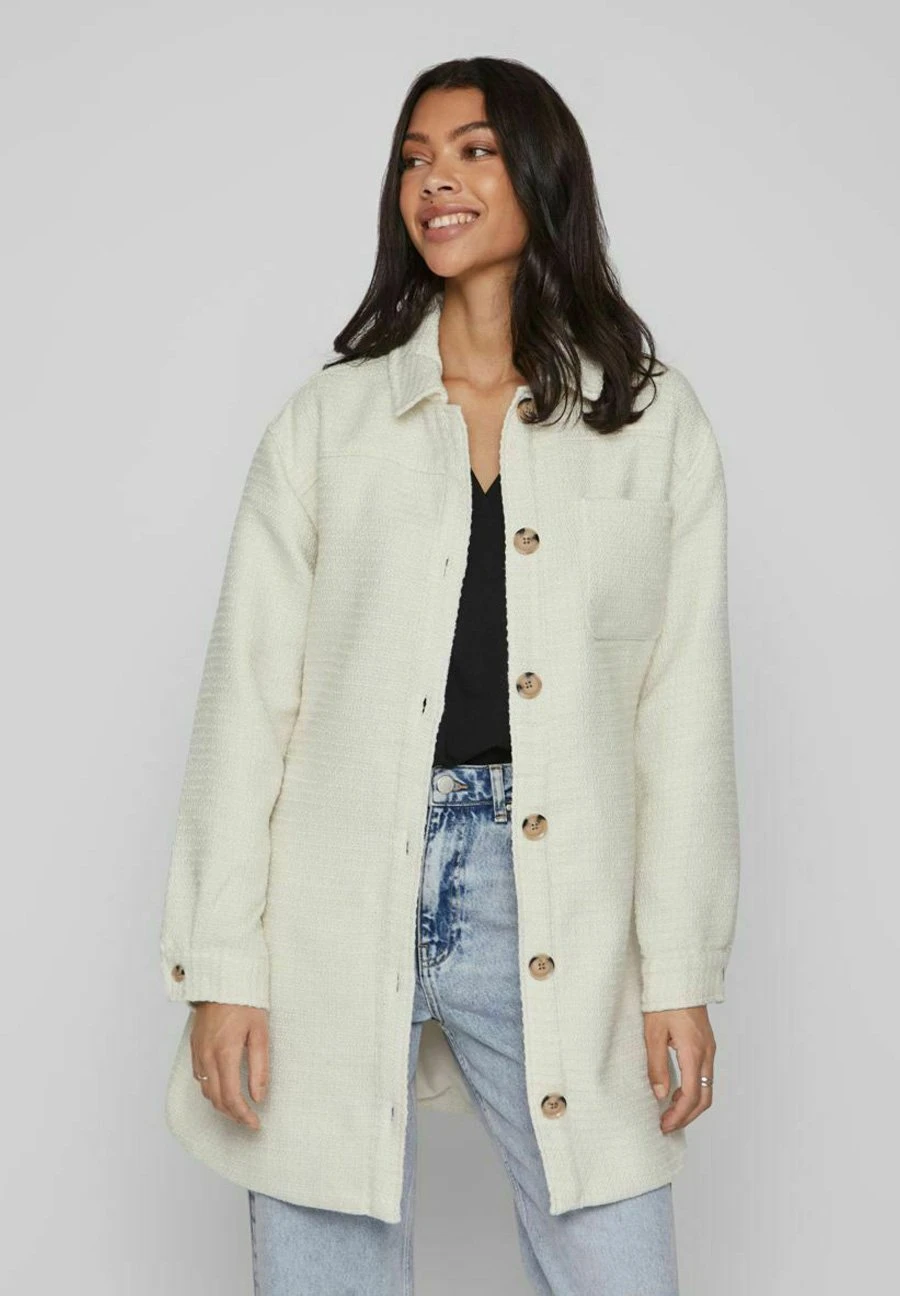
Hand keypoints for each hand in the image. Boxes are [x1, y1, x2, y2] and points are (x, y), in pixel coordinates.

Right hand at [189, 1002, 268, 1128]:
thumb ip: (260, 1066)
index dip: (243, 1115)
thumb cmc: (245, 1002)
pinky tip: (224, 1088)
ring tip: (239, 1108)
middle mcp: (207, 1057)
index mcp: (225, 1053)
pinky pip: (200, 1078)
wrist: (221, 980)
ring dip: (222, 1104)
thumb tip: (259, 1096)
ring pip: (206, 1091)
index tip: (255, 1123)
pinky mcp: (194, 1048)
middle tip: (250, 1120)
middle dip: (233, 1115)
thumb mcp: (260, 1032)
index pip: (232, 1097)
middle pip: (217, 1099)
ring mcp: (198, 1053)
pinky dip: (211, 1089)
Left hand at [643, 1005, 715, 1133]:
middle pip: (704, 1097)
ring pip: (707, 1088)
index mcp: (694, 1051)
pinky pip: (704, 1075)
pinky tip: (677, 1091)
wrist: (680, 976)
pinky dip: (693, 1090)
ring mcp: (709, 1049)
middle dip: (687, 1116)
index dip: (678, 1115)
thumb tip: (659, 1094)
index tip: (663, 1125)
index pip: (691, 1095)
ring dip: (691, 1105)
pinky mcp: (706, 1044)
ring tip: (669, 1112)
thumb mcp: (653, 1032)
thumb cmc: (665, 1000)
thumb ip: (656, 1064)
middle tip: (667, 1126)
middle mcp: (707, 1053)